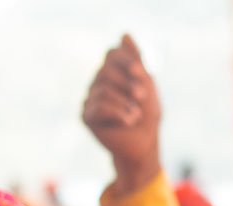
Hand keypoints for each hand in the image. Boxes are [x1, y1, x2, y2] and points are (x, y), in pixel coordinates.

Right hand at [83, 35, 161, 191]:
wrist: (143, 144)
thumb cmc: (147, 115)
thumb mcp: (147, 84)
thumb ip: (137, 60)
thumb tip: (124, 34)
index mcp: (112, 72)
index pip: (111, 53)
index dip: (125, 60)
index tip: (140, 72)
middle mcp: (97, 82)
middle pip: (105, 69)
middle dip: (127, 82)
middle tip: (142, 96)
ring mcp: (90, 99)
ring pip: (103, 88)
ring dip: (125, 102)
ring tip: (136, 115)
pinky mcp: (86, 116)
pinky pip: (99, 105)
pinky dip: (119, 112)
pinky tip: (129, 121)